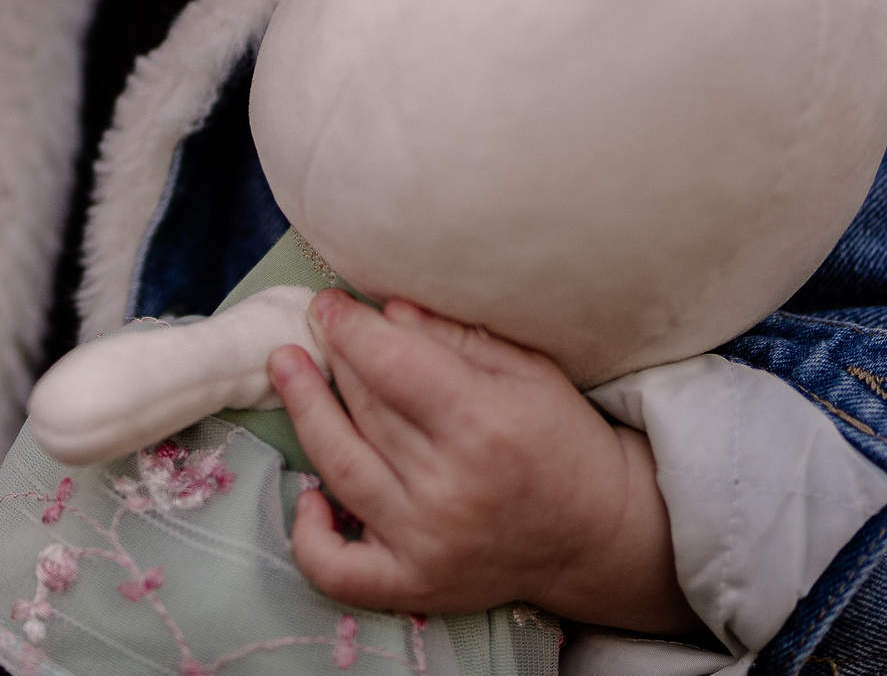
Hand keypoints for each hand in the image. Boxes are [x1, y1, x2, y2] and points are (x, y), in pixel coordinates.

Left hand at [272, 291, 701, 634]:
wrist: (600, 535)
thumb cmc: (562, 439)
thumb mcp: (527, 370)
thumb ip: (452, 336)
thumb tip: (384, 309)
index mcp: (484, 424)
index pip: (389, 363)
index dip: (348, 327)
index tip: (328, 303)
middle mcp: (449, 487)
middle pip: (363, 406)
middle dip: (333, 358)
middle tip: (317, 327)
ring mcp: (426, 541)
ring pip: (339, 466)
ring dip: (304, 411)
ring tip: (286, 368)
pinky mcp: (414, 583)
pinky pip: (336, 568)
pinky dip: (307, 535)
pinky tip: (309, 494)